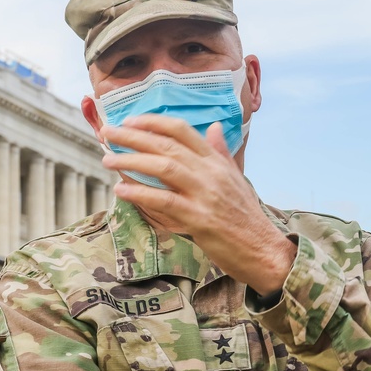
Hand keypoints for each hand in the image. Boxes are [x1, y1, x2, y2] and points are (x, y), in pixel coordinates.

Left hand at [101, 116, 295, 294]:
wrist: (263, 249)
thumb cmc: (246, 217)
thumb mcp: (236, 179)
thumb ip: (220, 153)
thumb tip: (214, 128)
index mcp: (217, 162)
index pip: (183, 130)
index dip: (154, 122)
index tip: (130, 120)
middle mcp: (211, 173)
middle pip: (167, 145)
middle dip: (133, 137)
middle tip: (108, 134)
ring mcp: (206, 195)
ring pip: (163, 168)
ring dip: (131, 161)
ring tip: (108, 159)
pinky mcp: (200, 219)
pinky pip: (164, 201)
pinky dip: (140, 194)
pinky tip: (121, 190)